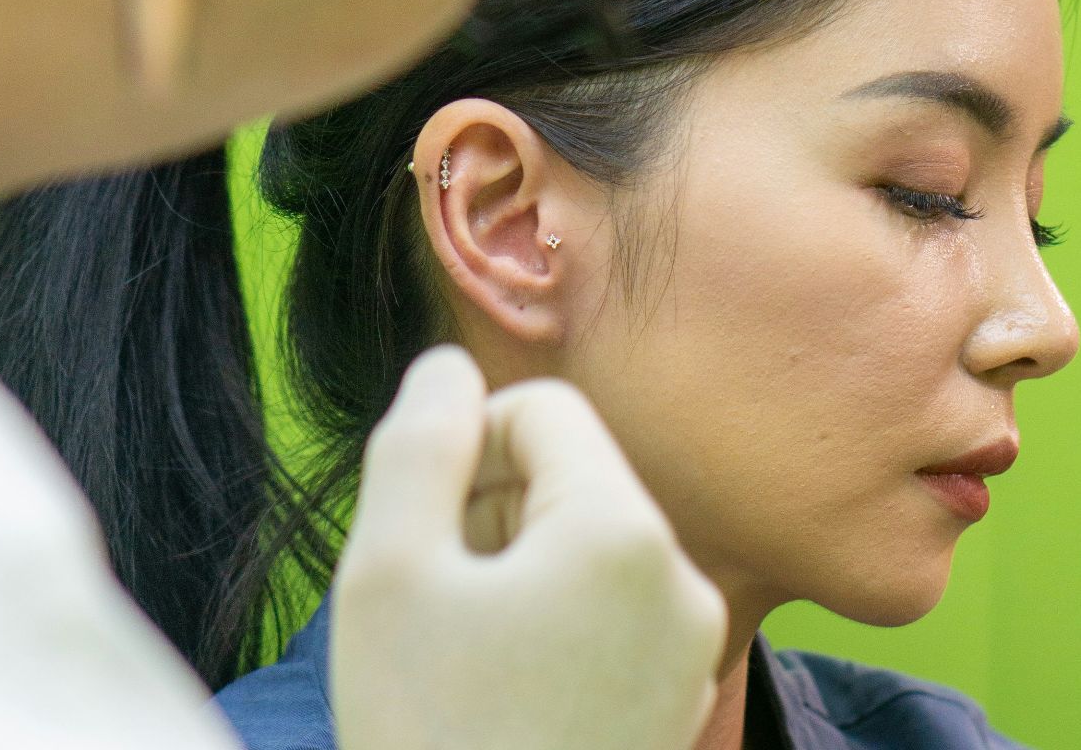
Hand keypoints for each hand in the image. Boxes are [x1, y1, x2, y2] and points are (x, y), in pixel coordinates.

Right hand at [330, 346, 726, 749]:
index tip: (426, 536)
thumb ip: (418, 442)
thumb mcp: (389, 568)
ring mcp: (690, 647)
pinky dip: (550, 625)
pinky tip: (503, 692)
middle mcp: (683, 580)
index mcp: (624, 532)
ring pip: (586, 545)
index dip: (465, 453)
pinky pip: (610, 611)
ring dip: (515, 572)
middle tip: (439, 607)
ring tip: (466, 655)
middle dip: (492, 515)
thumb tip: (449, 367)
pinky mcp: (678, 698)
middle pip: (572, 477)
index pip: (542, 409)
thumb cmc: (428, 729)